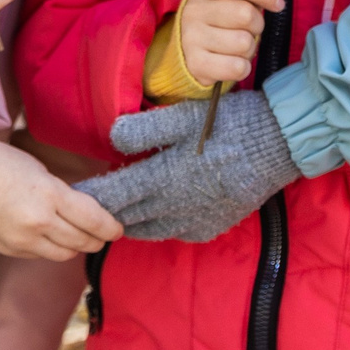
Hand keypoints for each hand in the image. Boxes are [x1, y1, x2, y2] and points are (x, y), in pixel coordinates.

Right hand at [0, 134, 120, 259]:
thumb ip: (62, 195)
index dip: (111, 227)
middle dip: (96, 238)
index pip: (94, 221)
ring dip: (75, 246)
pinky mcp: (6, 250)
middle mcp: (37, 223)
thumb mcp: (39, 171)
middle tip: (101, 232)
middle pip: (82, 242)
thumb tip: (85, 213)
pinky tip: (47, 234)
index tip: (118, 228)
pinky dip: (49, 248)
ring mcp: (20, 240)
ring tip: (77, 234)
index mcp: (49, 196)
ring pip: (63, 255)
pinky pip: (39, 256)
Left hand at [75, 87, 299, 242]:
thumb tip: (111, 138)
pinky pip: (172, 232)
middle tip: (82, 208)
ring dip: (128, 221)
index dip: (90, 195)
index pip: (113, 195)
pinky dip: (156, 226)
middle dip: (103, 212)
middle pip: (126, 216)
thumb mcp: (185, 117)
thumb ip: (144, 129)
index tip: (71, 195)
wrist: (278, 147)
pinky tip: (153, 218)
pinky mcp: (209, 227)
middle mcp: (172, 207)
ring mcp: (192, 221)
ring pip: (146, 229)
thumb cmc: (230, 124)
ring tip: (113, 215)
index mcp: (161, 178)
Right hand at [177, 0, 283, 87]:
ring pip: (245, 42)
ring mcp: (192, 38)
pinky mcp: (197, 64)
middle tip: (249, 30)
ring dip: (249, 49)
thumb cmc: (215, 24)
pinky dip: (242, 67)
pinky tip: (232, 62)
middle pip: (246, 14)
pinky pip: (238, 67)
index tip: (278, 3)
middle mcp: (194, 12)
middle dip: (257, 25)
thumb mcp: (229, 1)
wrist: (185, 55)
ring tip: (237, 48)